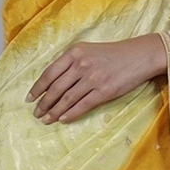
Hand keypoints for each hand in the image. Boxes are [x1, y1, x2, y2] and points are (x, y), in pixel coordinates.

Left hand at [27, 34, 166, 123]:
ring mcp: (93, 78)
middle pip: (56, 88)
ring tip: (46, 120)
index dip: (38, 88)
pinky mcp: (104, 91)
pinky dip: (71, 113)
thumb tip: (53, 81)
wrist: (139, 55)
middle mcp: (81, 64)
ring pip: (67, 98)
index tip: (30, 99)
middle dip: (44, 103)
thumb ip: (71, 62)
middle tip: (36, 113)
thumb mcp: (88, 50)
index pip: (49, 73)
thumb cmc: (113, 53)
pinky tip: (63, 119)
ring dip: (54, 111)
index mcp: (74, 52)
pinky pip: (83, 105)